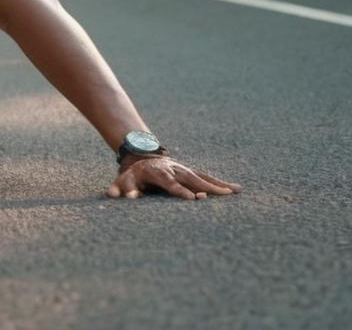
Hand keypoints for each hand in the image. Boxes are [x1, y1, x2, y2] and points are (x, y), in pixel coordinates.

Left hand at [106, 156, 240, 200]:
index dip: (181, 191)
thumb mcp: (124, 181)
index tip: (193, 198)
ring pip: (202, 177)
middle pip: (190, 179)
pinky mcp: (191, 173)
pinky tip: (237, 189)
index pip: (170, 184)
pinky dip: (221, 183)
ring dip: (217, 185)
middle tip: (217, 196)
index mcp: (158, 173)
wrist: (141, 157)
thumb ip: (122, 189)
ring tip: (234, 192)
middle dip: (204, 187)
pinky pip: (207, 178)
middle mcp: (174, 170)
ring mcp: (184, 170)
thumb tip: (118, 195)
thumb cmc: (132, 175)